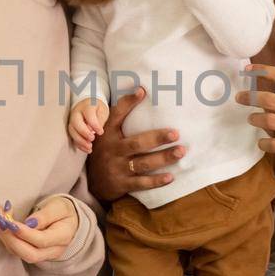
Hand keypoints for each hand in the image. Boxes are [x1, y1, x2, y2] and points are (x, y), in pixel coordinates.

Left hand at [0, 197, 77, 263]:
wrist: (67, 221)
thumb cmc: (63, 211)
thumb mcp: (59, 207)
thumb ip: (46, 215)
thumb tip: (29, 224)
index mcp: (63, 237)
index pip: (42, 240)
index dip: (24, 233)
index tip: (9, 221)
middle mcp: (53, 251)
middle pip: (29, 254)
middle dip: (10, 239)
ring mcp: (41, 255)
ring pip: (19, 253)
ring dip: (4, 236)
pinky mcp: (30, 253)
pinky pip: (15, 249)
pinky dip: (5, 236)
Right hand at [67, 98, 109, 153]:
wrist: (88, 104)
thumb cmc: (97, 108)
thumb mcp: (102, 111)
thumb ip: (99, 120)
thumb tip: (94, 131)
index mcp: (86, 106)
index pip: (88, 114)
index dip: (94, 125)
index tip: (101, 132)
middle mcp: (77, 113)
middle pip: (76, 122)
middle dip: (84, 132)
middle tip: (92, 138)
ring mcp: (72, 120)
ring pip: (72, 131)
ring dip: (80, 141)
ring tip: (90, 147)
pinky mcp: (72, 128)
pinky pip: (73, 137)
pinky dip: (79, 145)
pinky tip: (87, 149)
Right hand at [87, 86, 186, 201]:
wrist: (93, 183)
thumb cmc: (107, 152)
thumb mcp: (106, 134)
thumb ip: (120, 118)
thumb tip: (140, 91)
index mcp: (108, 134)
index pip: (116, 115)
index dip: (128, 103)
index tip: (142, 91)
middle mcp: (113, 150)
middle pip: (137, 143)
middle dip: (157, 138)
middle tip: (176, 133)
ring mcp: (118, 168)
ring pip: (143, 163)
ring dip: (163, 158)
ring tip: (181, 151)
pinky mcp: (122, 184)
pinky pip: (142, 183)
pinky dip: (156, 181)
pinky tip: (171, 177)